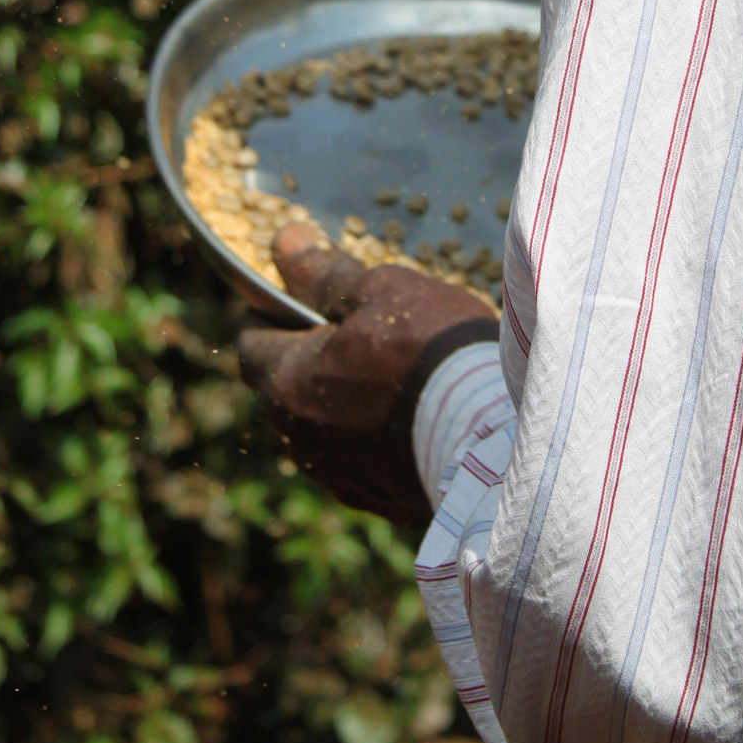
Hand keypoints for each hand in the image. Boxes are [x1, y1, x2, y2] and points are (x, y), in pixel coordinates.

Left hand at [238, 223, 499, 525]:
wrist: (490, 436)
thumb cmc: (430, 350)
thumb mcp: (380, 292)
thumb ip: (328, 274)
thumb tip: (284, 242)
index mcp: (288, 383)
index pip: (251, 343)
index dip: (269, 312)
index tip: (294, 293)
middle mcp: (300, 438)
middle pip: (286, 387)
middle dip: (308, 356)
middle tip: (353, 326)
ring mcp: (339, 476)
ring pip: (322, 427)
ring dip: (341, 399)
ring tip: (391, 371)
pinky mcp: (379, 499)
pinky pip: (362, 459)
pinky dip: (374, 434)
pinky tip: (412, 413)